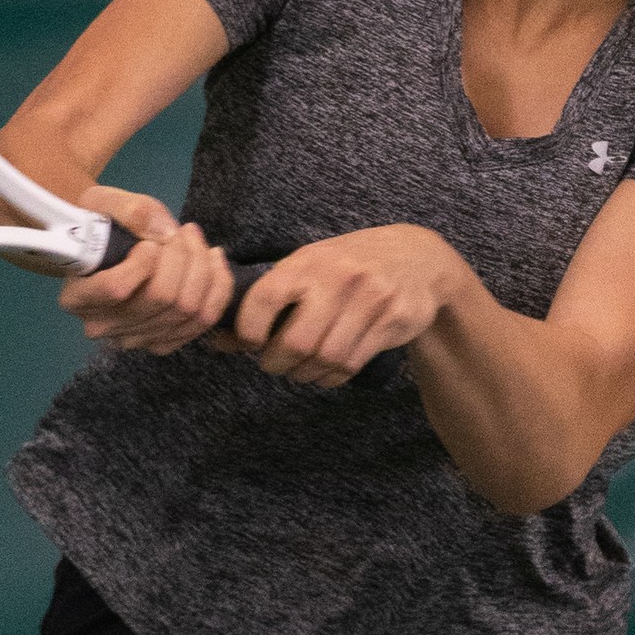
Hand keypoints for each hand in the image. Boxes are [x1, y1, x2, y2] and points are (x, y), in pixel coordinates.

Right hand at [54, 185, 235, 355]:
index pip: (115, 289)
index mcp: (77, 296)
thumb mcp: (102, 203)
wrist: (103, 250)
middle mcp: (103, 326)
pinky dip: (218, 285)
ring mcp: (135, 339)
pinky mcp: (164, 342)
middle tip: (181, 230)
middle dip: (181, 256)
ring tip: (193, 238)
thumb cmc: (98, 226)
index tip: (148, 244)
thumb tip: (164, 232)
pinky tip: (213, 259)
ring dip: (202, 266)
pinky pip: (205, 319)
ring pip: (187, 309)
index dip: (141, 263)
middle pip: (161, 298)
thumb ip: (130, 210)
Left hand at [230, 225, 457, 387]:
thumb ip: (268, 300)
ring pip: (325, 358)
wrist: (417, 258)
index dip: (248, 333)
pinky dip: (331, 377)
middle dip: (277, 363)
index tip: (252, 344)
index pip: (263, 300)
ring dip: (305, 374)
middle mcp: (338, 277)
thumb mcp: (308, 269)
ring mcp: (369, 299)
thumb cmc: (348, 265)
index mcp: (308, 262)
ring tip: (300, 371)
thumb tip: (216, 340)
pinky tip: (326, 372)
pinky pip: (352, 363)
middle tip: (275, 364)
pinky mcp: (393, 320)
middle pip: (296, 342)